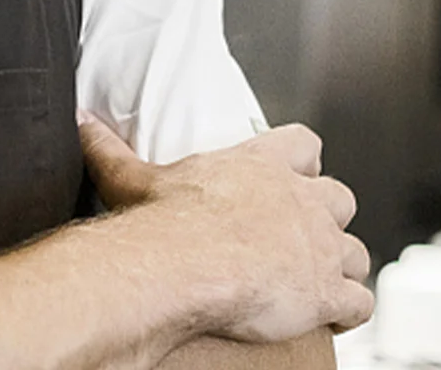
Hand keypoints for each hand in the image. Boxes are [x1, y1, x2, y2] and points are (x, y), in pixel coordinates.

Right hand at [79, 115, 372, 342]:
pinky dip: (349, 312)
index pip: (305, 142)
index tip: (294, 173)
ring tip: (317, 279)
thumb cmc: (167, 221)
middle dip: (328, 216)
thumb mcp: (133, 178)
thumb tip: (80, 121)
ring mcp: (321, 246)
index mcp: (261, 163)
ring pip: (357, 253)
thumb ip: (109, 148)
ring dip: (342, 266)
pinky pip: (360, 303)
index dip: (304, 159)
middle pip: (341, 197)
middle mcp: (301, 199)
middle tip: (303, 233)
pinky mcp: (330, 291)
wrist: (191, 266)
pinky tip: (330, 318)